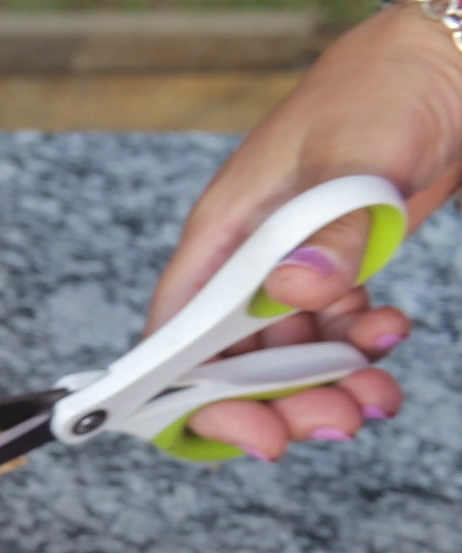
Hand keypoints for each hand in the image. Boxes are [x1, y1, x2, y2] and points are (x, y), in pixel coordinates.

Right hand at [155, 3, 461, 460]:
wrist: (445, 59)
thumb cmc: (383, 86)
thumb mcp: (358, 156)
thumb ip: (328, 231)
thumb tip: (291, 289)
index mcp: (225, 231)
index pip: (181, 330)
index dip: (196, 391)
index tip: (244, 427)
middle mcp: (248, 258)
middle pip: (235, 358)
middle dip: (278, 401)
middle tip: (330, 423)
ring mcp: (292, 263)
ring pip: (288, 354)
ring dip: (327, 385)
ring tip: (374, 396)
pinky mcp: (337, 264)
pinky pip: (333, 331)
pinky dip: (359, 351)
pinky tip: (388, 340)